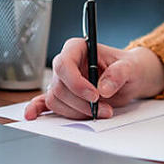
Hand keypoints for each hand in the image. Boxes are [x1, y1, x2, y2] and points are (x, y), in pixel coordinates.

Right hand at [24, 40, 163, 119]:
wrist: (131, 78)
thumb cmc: (129, 67)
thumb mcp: (131, 67)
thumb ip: (119, 74)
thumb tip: (103, 87)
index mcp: (78, 48)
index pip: (64, 64)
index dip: (76, 83)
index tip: (94, 95)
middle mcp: (67, 64)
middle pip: (60, 86)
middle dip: (81, 103)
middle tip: (104, 109)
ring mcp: (64, 81)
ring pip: (56, 100)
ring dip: (77, 112)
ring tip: (100, 112)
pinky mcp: (65, 96)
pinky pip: (46, 102)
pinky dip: (38, 109)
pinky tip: (31, 115)